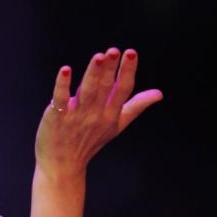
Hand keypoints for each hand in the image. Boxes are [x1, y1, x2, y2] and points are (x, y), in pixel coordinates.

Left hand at [34, 47, 162, 179]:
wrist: (62, 165)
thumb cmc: (89, 142)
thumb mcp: (116, 125)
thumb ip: (136, 106)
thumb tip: (159, 93)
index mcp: (111, 114)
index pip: (122, 90)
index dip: (127, 71)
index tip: (131, 53)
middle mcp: (95, 114)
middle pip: (104, 88)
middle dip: (109, 69)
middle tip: (113, 51)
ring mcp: (76, 116)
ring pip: (86, 91)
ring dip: (92, 74)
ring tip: (99, 57)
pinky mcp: (57, 117)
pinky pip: (60, 99)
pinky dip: (62, 85)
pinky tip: (66, 71)